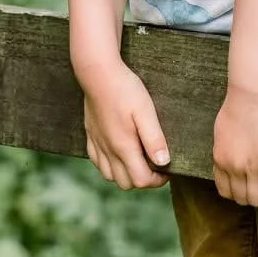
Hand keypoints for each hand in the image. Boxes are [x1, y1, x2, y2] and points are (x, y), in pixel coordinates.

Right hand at [79, 60, 170, 189]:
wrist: (98, 73)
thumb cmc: (124, 90)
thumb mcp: (146, 112)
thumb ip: (154, 139)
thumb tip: (164, 162)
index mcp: (123, 147)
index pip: (141, 181)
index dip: (157, 180)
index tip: (167, 169)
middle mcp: (108, 150)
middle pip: (126, 183)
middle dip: (142, 179)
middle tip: (154, 165)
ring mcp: (97, 143)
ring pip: (109, 176)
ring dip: (125, 174)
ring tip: (137, 159)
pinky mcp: (90, 135)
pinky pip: (97, 162)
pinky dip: (109, 165)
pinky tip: (118, 153)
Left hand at [213, 84, 257, 205]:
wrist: (254, 93)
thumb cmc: (240, 103)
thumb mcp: (223, 131)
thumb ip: (226, 147)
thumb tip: (231, 153)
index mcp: (220, 158)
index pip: (224, 190)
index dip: (237, 193)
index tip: (248, 188)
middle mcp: (232, 167)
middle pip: (241, 199)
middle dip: (252, 198)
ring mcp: (250, 168)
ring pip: (256, 200)